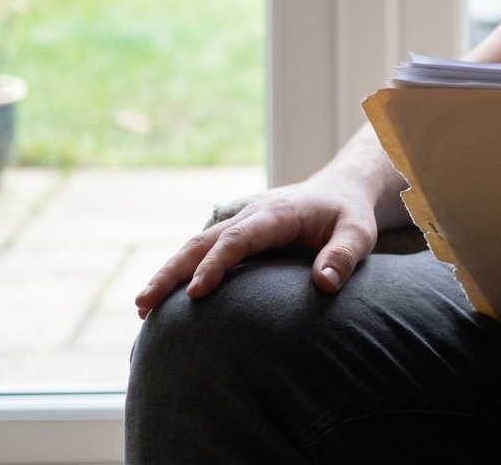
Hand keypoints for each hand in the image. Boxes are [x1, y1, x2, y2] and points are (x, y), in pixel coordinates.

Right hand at [134, 178, 377, 317]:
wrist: (340, 191)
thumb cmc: (348, 215)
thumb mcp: (359, 233)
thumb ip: (344, 255)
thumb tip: (325, 283)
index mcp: (275, 215)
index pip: (238, 240)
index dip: (215, 265)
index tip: (196, 293)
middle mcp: (250, 217)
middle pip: (202, 243)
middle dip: (171, 272)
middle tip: (144, 306)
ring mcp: (239, 225)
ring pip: (195, 247)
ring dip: (167, 274)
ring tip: (142, 309)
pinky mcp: (237, 237)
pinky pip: (203, 253)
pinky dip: (180, 273)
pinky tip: (165, 302)